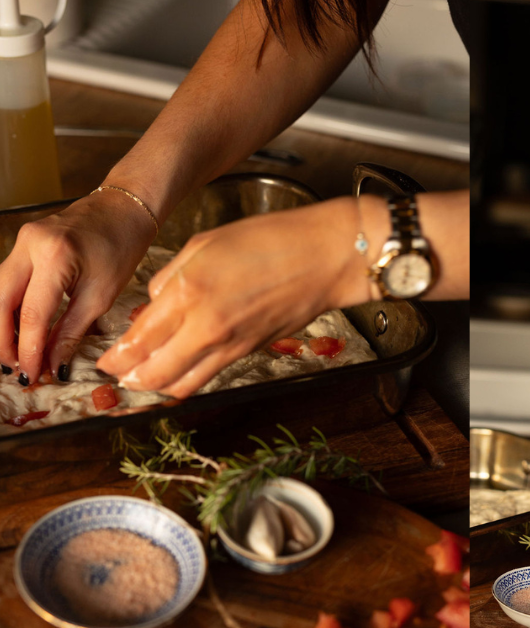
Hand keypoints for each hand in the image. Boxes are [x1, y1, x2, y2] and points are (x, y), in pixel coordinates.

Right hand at [0, 189, 155, 382]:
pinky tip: (19, 329)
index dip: (28, 349)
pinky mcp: (23, 243)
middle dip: (2, 339)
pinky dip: (11, 307)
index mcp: (55, 256)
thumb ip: (73, 330)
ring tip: (15, 354)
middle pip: (0, 300)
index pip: (33, 313)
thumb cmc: (121, 248)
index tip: (30, 374)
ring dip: (3, 324)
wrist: (124, 209)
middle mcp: (29, 245)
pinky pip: (8, 280)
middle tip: (13, 368)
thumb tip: (53, 364)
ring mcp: (22, 241)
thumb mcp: (102, 294)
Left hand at [97, 196, 372, 398]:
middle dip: (128, 378)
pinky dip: (186, 382)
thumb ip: (172, 276)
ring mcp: (229, 345)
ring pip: (180, 385)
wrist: (325, 258)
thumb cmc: (272, 240)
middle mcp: (205, 326)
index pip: (138, 339)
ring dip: (155, 387)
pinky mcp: (249, 352)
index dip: (115, 355)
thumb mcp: (207, 243)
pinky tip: (178, 372)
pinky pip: (207, 377)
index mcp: (188, 291)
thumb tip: (155, 304)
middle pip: (153, 373)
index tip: (105, 358)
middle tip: (116, 374)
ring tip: (142, 380)